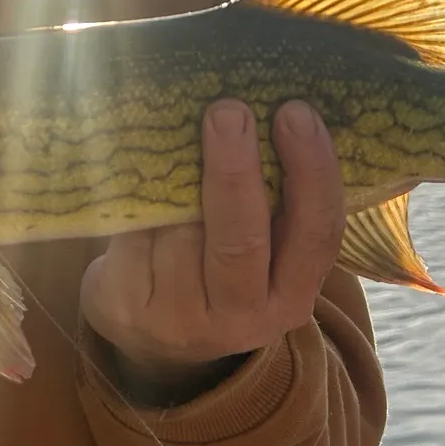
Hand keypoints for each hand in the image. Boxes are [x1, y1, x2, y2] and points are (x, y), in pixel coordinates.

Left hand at [81, 99, 346, 394]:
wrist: (158, 344)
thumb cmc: (221, 271)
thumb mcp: (264, 256)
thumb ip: (276, 203)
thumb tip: (270, 101)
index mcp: (292, 296)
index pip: (316, 234)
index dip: (311, 172)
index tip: (296, 111)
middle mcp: (243, 317)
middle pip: (240, 240)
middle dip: (234, 170)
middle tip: (228, 109)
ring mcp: (181, 319)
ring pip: (178, 233)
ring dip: (174, 176)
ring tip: (172, 123)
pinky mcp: (128, 308)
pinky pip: (132, 238)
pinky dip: (134, 195)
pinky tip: (134, 158)